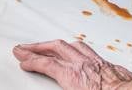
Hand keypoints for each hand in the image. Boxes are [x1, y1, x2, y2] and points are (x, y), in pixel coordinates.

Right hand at [13, 40, 131, 88]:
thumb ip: (68, 86)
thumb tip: (64, 83)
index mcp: (74, 76)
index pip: (47, 64)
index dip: (32, 61)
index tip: (22, 60)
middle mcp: (84, 65)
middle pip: (55, 49)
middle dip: (37, 48)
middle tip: (25, 48)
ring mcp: (97, 62)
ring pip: (72, 46)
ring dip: (56, 45)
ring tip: (47, 45)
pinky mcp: (109, 64)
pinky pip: (88, 50)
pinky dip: (76, 48)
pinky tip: (76, 50)